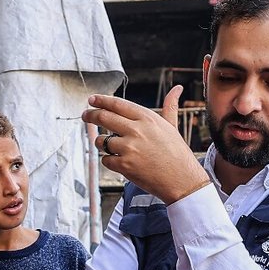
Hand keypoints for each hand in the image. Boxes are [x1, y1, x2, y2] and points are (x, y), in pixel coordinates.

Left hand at [82, 85, 210, 203]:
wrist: (182, 181)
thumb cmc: (177, 154)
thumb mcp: (172, 126)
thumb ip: (170, 106)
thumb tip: (177, 88)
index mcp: (147, 118)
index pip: (117, 104)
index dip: (101, 100)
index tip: (92, 100)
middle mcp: (137, 130)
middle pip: (104, 118)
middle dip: (91, 115)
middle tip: (85, 115)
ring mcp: (129, 148)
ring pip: (102, 141)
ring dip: (101, 142)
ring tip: (109, 145)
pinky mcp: (124, 166)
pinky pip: (105, 159)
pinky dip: (109, 160)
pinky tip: (120, 161)